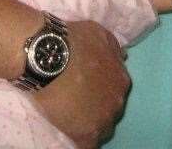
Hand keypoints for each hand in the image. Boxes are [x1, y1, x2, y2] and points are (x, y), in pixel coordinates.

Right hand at [31, 20, 129, 147]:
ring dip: (90, 123)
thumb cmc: (73, 41)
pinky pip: (87, 144)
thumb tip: (122, 57)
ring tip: (71, 116)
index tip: (87, 86)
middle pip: (110, 110)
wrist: (49, 57)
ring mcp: (103, 120)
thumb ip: (112, 48)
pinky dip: (80, 139)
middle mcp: (117, 102)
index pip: (114, 90)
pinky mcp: (86, 134)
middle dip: (97, 105)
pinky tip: (69, 131)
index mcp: (121, 80)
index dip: (100, 89)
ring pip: (101, 128)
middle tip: (78, 99)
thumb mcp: (99, 34)